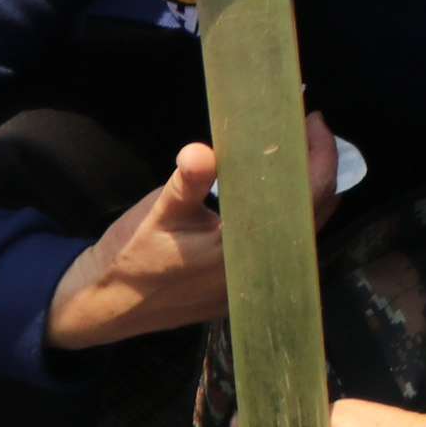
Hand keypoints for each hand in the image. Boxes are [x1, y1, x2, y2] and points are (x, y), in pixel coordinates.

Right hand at [44, 124, 341, 352]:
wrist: (106, 305)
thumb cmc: (132, 256)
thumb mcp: (158, 213)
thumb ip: (187, 183)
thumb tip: (200, 153)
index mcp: (243, 254)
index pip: (304, 202)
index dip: (318, 158)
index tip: (314, 121)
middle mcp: (258, 273)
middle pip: (312, 216)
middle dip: (319, 169)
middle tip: (311, 130)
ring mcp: (253, 284)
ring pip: (300, 234)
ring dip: (307, 193)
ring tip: (302, 153)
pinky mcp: (243, 287)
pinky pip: (282, 247)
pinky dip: (289, 215)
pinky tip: (281, 191)